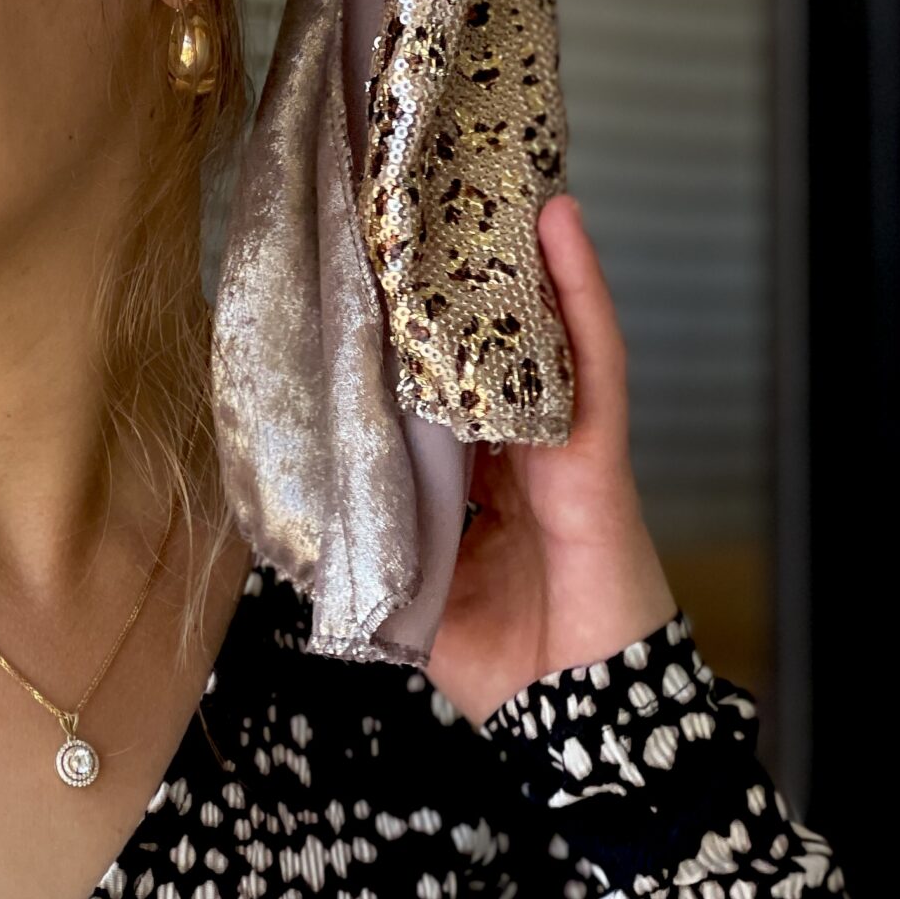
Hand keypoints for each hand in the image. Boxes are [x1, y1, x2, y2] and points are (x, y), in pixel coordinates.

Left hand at [424, 193, 678, 729]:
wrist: (584, 724)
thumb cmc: (508, 665)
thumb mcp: (413, 594)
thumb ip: (373, 543)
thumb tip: (301, 503)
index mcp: (477, 477)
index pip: (440, 384)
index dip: (412, 327)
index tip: (372, 265)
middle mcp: (520, 448)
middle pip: (492, 343)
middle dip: (464, 273)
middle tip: (423, 190)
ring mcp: (565, 444)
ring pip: (543, 330)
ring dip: (522, 254)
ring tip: (495, 173)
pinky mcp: (598, 454)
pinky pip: (592, 361)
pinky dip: (581, 293)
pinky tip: (562, 229)